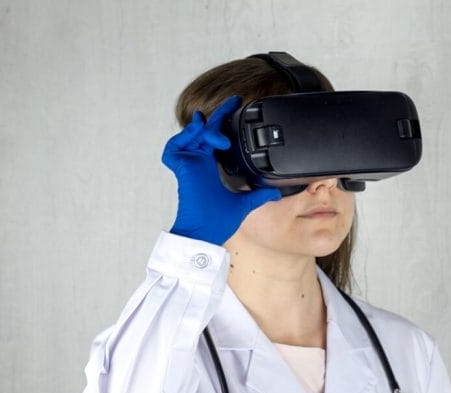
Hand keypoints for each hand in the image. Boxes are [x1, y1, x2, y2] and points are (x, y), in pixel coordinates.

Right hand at [162, 96, 281, 244]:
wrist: (206, 232)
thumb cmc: (217, 221)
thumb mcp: (244, 203)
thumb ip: (258, 194)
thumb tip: (276, 192)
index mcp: (210, 167)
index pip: (216, 138)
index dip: (224, 123)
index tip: (236, 109)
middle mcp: (199, 163)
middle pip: (205, 130)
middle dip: (219, 115)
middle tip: (233, 101)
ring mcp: (189, 164)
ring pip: (191, 135)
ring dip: (206, 130)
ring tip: (220, 137)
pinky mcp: (181, 168)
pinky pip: (174, 147)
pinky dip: (183, 138)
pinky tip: (198, 136)